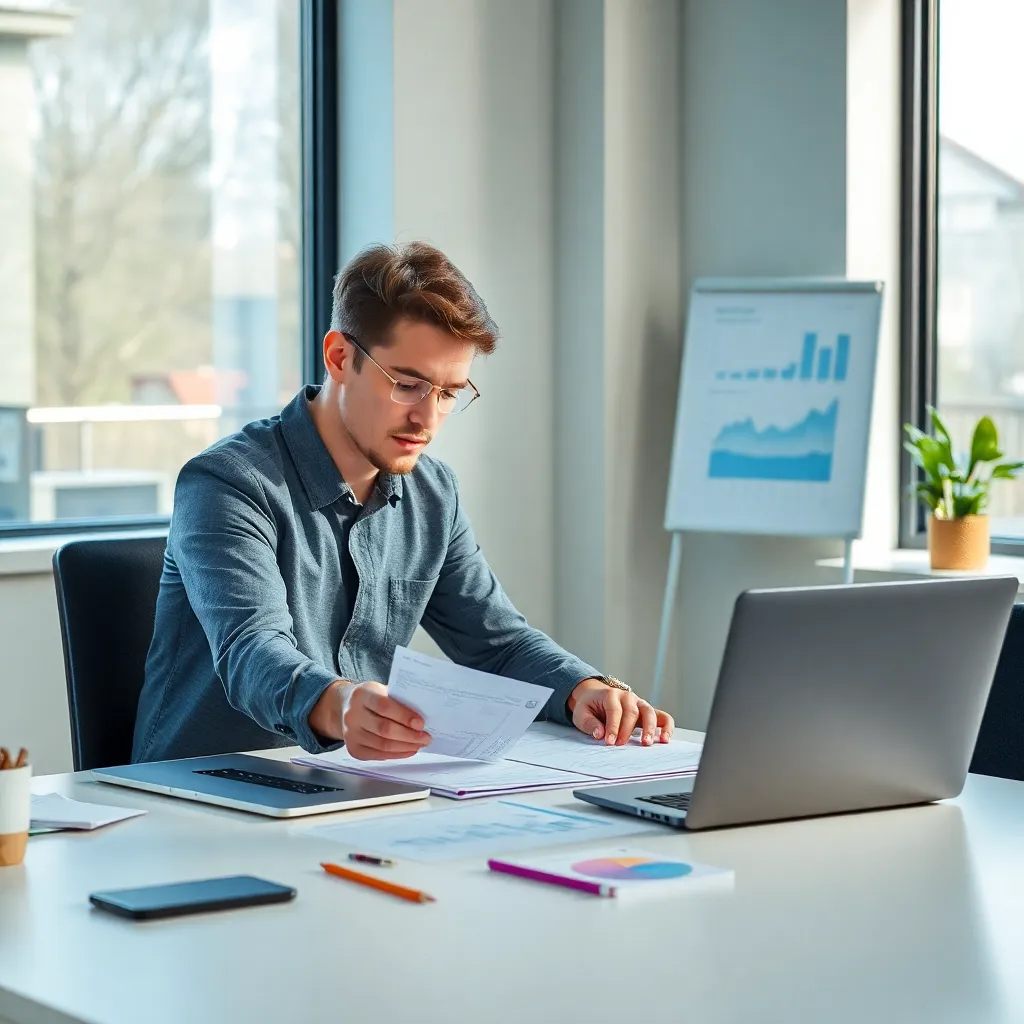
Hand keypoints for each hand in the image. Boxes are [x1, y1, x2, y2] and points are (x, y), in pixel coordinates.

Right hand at [309, 680, 431, 759]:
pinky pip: (378, 755)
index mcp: (362, 695)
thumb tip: (423, 713)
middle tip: (426, 737)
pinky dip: (396, 754)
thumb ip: (398, 699)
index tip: (421, 723)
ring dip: (405, 747)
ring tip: (420, 744)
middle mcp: (352, 714)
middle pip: (384, 729)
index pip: (384, 706)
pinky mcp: (353, 749)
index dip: (404, 716)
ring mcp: (350, 733)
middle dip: (409, 735)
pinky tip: (408, 750)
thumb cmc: (371, 698)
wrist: (345, 707)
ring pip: (382, 745)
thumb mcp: (381, 690)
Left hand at [568, 678, 673, 746]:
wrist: (595, 696)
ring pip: (650, 713)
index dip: (612, 727)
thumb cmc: (589, 706)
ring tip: (646, 743)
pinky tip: (665, 739)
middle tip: (620, 745)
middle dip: (627, 730)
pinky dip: (667, 727)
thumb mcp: (581, 713)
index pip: (614, 710)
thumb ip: (589, 723)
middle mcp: (628, 697)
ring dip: (650, 729)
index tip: (609, 742)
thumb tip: (599, 734)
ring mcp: (640, 703)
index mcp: (610, 694)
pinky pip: (663, 717)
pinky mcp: (647, 712)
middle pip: (632, 712)